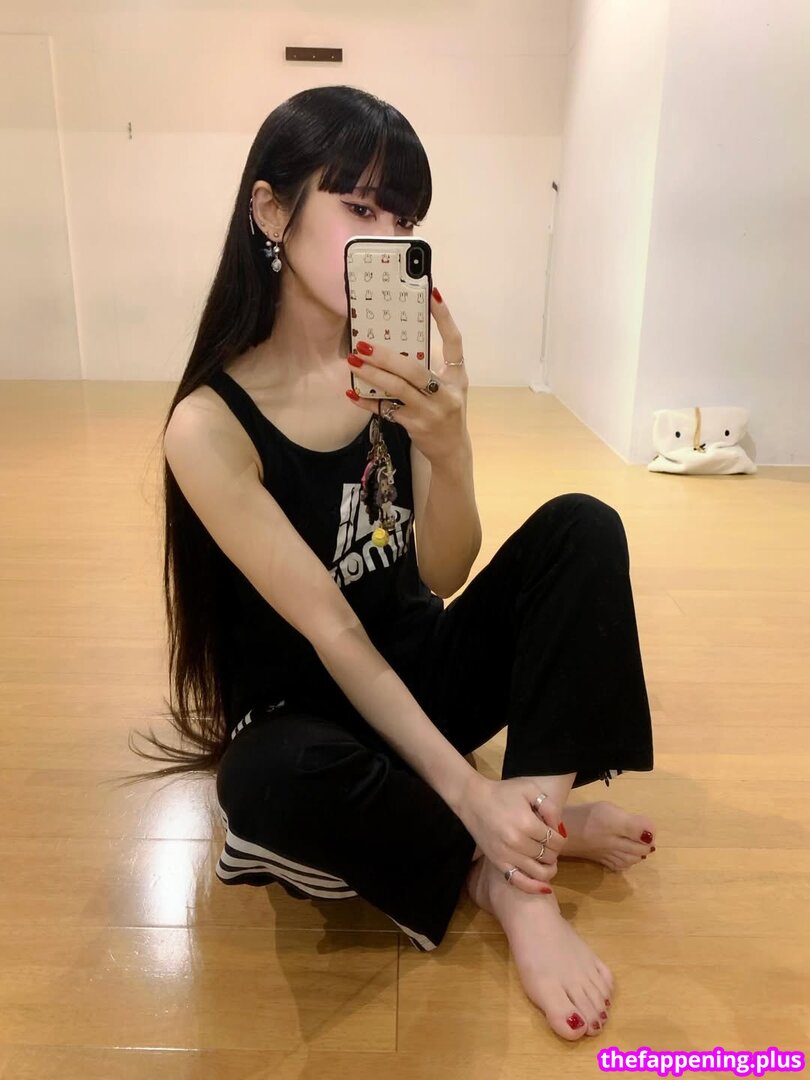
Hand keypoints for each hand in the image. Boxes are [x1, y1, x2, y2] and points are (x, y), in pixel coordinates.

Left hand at [345, 287, 469, 467]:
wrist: (451, 448)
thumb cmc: (446, 410)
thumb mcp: (450, 386)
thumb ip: (431, 365)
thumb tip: (397, 342)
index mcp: (457, 376)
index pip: (455, 341)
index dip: (444, 317)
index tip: (431, 294)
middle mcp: (446, 393)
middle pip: (415, 370)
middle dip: (387, 356)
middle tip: (363, 344)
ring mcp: (430, 411)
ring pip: (397, 390)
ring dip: (373, 375)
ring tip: (354, 361)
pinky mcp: (414, 425)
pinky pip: (386, 410)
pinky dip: (367, 402)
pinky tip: (352, 392)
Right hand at [456, 774, 567, 894]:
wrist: (473, 799)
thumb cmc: (503, 792)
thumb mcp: (530, 789)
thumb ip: (549, 807)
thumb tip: (560, 830)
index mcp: (527, 823)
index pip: (556, 841)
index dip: (560, 838)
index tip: (555, 832)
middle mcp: (517, 842)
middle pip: (549, 856)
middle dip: (554, 850)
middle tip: (549, 842)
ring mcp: (506, 855)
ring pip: (539, 872)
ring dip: (548, 867)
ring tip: (546, 859)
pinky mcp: (498, 863)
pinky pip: (519, 882)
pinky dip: (534, 887)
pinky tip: (544, 886)